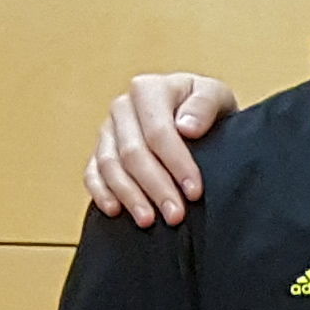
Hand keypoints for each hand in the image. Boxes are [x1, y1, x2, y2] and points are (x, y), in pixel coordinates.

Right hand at [85, 73, 240, 225]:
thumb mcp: (216, 96)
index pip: (158, 131)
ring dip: (130, 196)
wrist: (195, 118)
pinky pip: (92, 174)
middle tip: (176, 215)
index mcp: (149, 89)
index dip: (176, 163)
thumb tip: (186, 127)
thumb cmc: (206, 109)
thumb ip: (205, 105)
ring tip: (149, 221)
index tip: (195, 191)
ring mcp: (108, 130)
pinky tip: (115, 211)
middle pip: (133, 152)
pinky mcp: (100, 152)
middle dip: (156, 187)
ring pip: (110, 166)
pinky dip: (101, 193)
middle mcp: (122, 107)